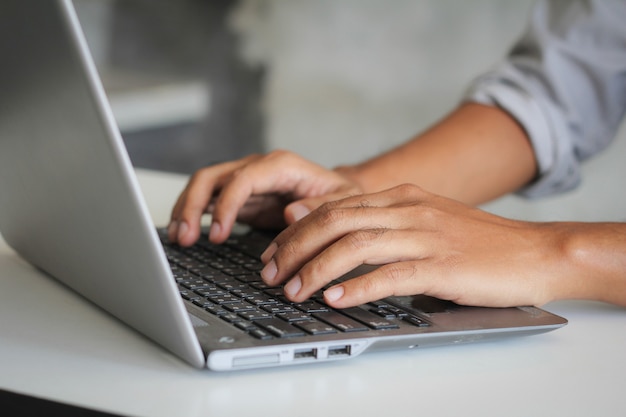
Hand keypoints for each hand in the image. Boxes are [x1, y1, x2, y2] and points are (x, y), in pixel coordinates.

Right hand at [168, 150, 362, 245]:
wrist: (337, 191)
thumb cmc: (340, 195)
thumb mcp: (342, 201)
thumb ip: (319, 207)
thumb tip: (291, 212)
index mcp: (281, 166)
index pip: (243, 179)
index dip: (226, 205)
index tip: (217, 233)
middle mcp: (258, 167)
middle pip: (213, 177)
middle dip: (193, 205)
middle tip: (185, 236)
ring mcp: (245, 180)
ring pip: (204, 186)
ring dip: (186, 209)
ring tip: (178, 237)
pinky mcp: (239, 196)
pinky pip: (208, 200)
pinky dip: (193, 215)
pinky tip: (183, 232)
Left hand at [260, 184, 569, 307]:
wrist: (535, 251)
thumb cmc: (478, 242)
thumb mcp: (425, 222)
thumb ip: (382, 224)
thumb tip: (337, 236)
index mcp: (402, 197)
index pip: (334, 205)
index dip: (296, 228)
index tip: (273, 250)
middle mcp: (408, 210)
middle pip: (335, 221)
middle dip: (294, 247)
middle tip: (270, 273)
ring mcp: (426, 236)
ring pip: (355, 245)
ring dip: (316, 269)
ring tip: (293, 291)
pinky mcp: (443, 266)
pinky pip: (391, 274)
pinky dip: (358, 287)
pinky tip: (336, 299)